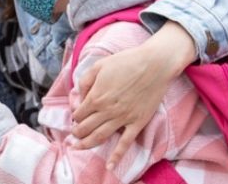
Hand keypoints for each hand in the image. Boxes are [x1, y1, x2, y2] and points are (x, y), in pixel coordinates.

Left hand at [71, 21, 196, 169]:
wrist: (154, 64)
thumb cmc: (125, 62)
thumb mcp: (99, 65)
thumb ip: (85, 81)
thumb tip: (80, 96)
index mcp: (96, 96)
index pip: (79, 114)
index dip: (75, 116)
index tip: (76, 116)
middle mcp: (107, 110)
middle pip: (86, 128)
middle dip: (77, 133)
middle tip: (73, 136)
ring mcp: (122, 118)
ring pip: (100, 137)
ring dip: (86, 145)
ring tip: (77, 148)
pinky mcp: (137, 123)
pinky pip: (125, 143)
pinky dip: (117, 156)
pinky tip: (110, 165)